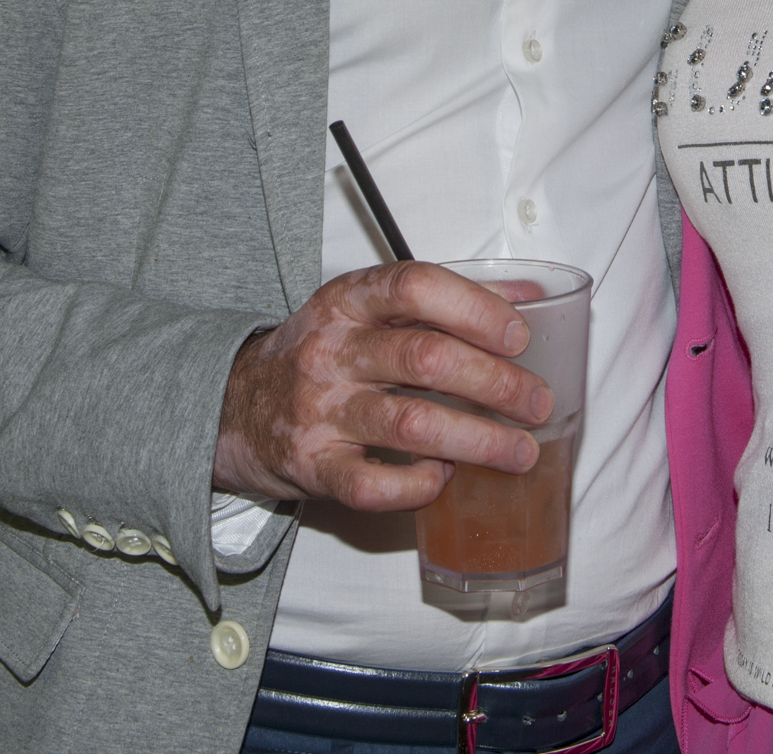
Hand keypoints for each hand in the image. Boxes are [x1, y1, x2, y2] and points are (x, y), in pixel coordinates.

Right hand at [213, 263, 553, 511]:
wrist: (234, 405)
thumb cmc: (321, 354)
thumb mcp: (366, 309)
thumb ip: (443, 300)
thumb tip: (530, 299)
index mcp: (347, 300)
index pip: (414, 287)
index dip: (475, 309)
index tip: (519, 336)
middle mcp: (330, 350)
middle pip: (425, 358)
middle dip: (496, 383)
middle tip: (538, 403)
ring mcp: (319, 410)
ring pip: (412, 425)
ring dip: (479, 440)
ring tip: (522, 452)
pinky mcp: (312, 466)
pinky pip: (374, 485)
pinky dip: (420, 485)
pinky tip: (444, 476)